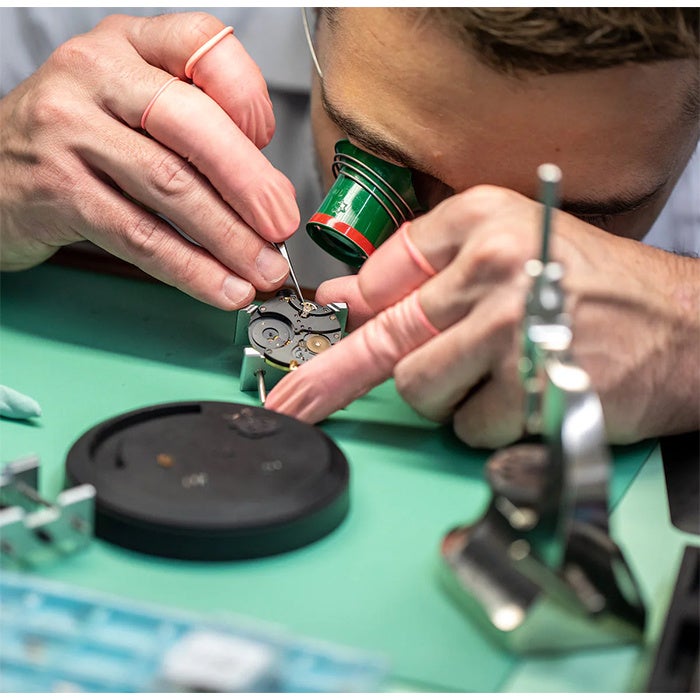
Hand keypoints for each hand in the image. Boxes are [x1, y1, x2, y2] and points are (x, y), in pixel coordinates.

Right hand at [0, 12, 298, 308]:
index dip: (248, 94)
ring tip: (261, 270)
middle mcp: (95, 75)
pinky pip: (139, 235)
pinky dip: (190, 268)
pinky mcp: (56, 190)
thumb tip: (267, 192)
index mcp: (129, 44)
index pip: (203, 43)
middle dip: (249, 184)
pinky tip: (222, 287)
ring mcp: (69, 130)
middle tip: (281, 226)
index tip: (271, 142)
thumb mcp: (134, 105)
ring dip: (228, 238)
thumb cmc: (79, 138)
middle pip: (192, 125)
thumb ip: (198, 130)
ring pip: (169, 186)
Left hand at [268, 185, 698, 447]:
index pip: (380, 275)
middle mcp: (492, 266)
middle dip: (331, 377)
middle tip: (293, 401)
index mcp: (481, 222)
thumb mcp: (510, 250)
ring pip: (419, 389)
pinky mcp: (531, 386)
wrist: (685, 327)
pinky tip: (527, 398)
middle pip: (384, 337)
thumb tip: (344, 302)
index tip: (314, 342)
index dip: (347, 316)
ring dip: (446, 398)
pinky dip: (488, 425)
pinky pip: (467, 425)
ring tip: (495, 378)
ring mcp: (510, 327)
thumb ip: (425, 271)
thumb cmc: (594, 290)